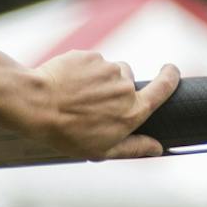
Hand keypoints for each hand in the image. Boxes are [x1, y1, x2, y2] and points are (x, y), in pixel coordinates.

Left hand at [30, 52, 179, 159]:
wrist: (36, 105)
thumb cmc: (67, 133)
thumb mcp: (102, 150)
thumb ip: (134, 147)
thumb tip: (159, 148)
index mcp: (133, 110)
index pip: (164, 87)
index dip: (170, 76)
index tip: (170, 71)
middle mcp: (124, 86)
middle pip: (129, 82)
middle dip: (115, 91)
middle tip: (91, 107)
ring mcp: (107, 68)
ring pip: (109, 71)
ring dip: (98, 81)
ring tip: (75, 97)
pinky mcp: (89, 56)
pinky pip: (91, 63)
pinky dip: (82, 72)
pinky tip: (66, 85)